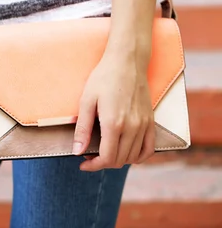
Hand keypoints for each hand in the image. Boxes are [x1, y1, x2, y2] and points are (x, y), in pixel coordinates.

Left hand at [73, 46, 154, 170]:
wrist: (127, 61)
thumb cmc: (104, 78)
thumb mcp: (87, 100)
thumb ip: (82, 128)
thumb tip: (77, 151)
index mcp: (113, 123)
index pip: (106, 158)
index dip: (93, 165)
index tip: (83, 162)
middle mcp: (132, 128)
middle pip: (119, 160)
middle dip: (102, 163)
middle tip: (90, 154)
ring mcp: (143, 125)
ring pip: (132, 157)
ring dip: (118, 160)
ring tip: (105, 151)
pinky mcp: (151, 121)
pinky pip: (148, 149)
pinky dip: (138, 157)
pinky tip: (127, 153)